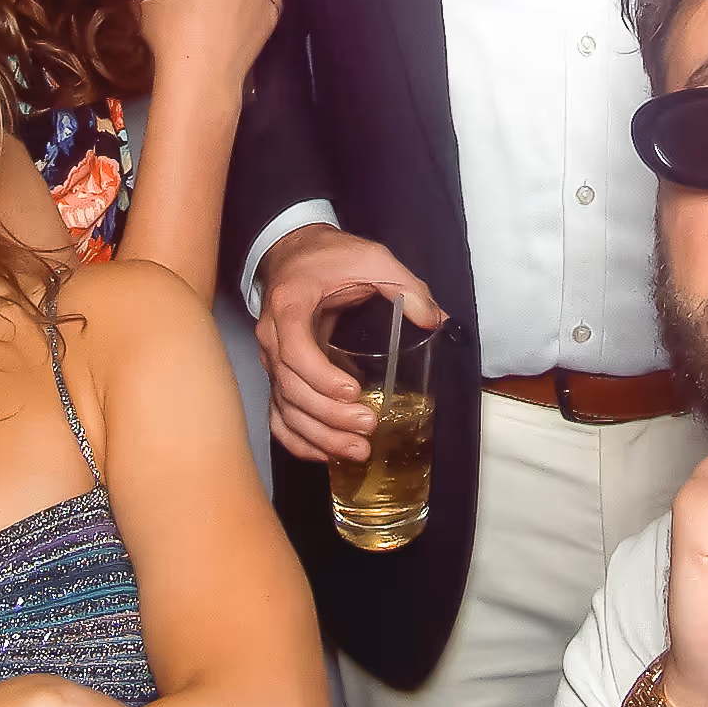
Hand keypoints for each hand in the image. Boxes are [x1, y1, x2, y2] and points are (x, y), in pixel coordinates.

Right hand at [254, 224, 444, 462]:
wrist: (293, 252)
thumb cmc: (329, 257)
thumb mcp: (371, 258)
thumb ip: (404, 285)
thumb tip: (436, 319)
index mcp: (290, 307)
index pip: (296, 351)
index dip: (323, 378)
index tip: (355, 392)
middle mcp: (272, 338)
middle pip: (292, 389)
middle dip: (330, 416)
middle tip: (368, 426)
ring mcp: (271, 361)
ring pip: (285, 409)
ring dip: (318, 436)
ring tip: (356, 450)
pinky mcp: (278, 375)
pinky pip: (279, 415)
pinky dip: (297, 440)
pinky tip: (325, 454)